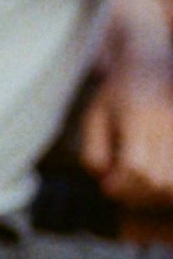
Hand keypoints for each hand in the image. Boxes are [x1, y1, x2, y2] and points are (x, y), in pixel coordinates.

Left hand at [80, 71, 172, 208]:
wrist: (150, 65)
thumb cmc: (116, 94)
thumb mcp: (95, 117)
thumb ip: (94, 149)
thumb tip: (104, 178)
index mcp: (138, 119)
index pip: (136, 165)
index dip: (121, 184)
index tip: (106, 186)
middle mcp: (166, 126)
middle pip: (157, 178)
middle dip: (136, 192)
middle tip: (120, 187)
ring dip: (155, 193)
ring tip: (138, 185)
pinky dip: (169, 185)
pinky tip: (154, 180)